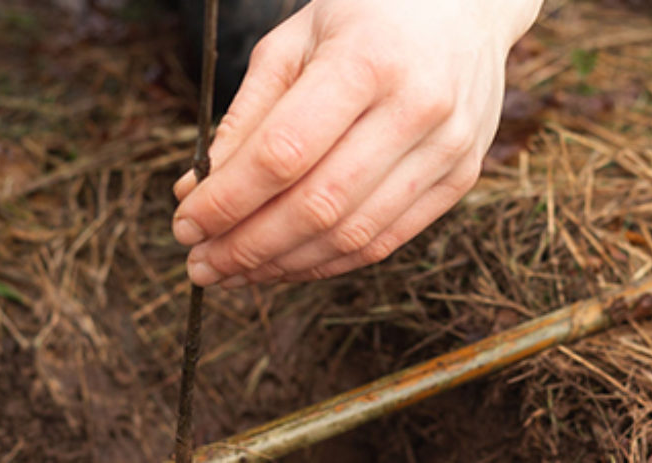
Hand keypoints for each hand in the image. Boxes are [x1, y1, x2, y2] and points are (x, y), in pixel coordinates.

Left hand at [172, 0, 540, 286]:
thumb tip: (196, 193)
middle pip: (318, 205)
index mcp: (368, 60)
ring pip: (354, 235)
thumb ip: (248, 116)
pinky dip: (329, 262)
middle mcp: (417, 108)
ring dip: (284, 265)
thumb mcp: (295, 39)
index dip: (227, 200)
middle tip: (200, 263)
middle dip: (247, 245)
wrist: (467, 1)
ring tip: (235, 270)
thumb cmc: (369, 12)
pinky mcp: (462, 177)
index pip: (283, 153)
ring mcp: (448, 147)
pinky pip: (387, 240)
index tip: (185, 223)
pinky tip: (286, 262)